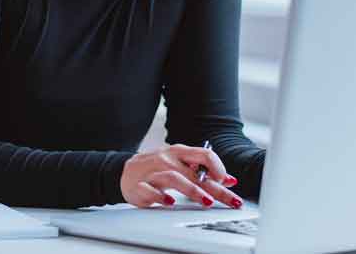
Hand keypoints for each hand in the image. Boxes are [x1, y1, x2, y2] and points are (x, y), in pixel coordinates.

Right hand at [120, 143, 241, 208]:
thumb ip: (204, 171)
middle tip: (231, 199)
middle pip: (195, 172)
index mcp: (179, 153)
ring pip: (174, 178)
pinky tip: (170, 203)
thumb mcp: (181, 164)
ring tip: (206, 201)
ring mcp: (153, 172)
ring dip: (192, 190)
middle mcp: (167, 159)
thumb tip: (230, 180)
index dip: (218, 168)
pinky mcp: (140, 185)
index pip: (204, 155)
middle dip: (215, 187)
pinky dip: (160, 197)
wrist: (125, 171)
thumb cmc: (157, 168)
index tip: (228, 182)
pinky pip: (150, 190)